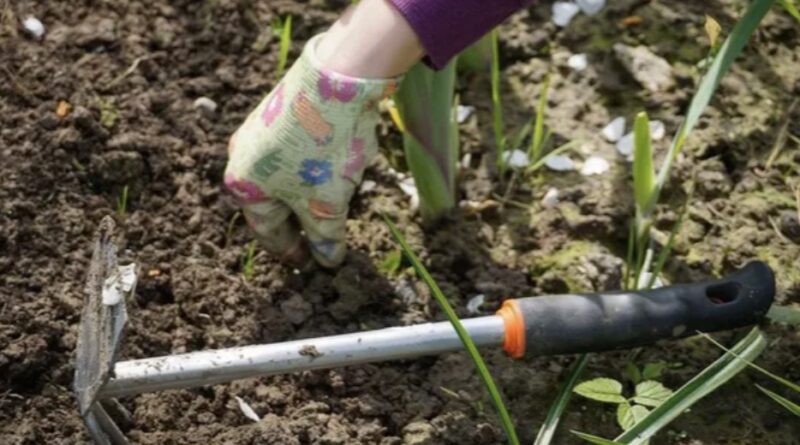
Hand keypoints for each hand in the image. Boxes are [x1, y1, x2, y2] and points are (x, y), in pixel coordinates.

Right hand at [224, 34, 397, 267]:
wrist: (337, 79)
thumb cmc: (323, 150)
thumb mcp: (327, 205)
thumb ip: (325, 238)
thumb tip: (328, 261)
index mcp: (244, 187)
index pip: (268, 233)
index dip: (292, 252)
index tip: (311, 265)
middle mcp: (242, 158)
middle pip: (274, 204)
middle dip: (300, 223)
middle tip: (323, 240)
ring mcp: (259, 132)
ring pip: (285, 178)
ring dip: (308, 196)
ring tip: (335, 206)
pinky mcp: (280, 113)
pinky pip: (294, 155)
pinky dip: (313, 170)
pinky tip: (336, 171)